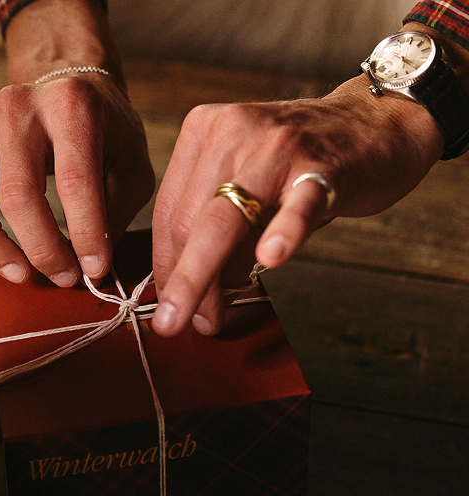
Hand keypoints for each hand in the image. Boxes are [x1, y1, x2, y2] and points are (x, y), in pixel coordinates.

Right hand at [0, 72, 153, 286]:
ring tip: (19, 275)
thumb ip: (115, 211)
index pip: (74, 182)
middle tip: (63, 277)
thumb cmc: (107, 133)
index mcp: (69, 108)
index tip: (94, 270)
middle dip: (42, 248)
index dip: (85, 235)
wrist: (70, 86)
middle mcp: (17, 111)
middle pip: (17, 194)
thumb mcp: (132, 162)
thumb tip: (89, 269)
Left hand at [150, 76, 443, 336]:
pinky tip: (272, 257)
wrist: (376, 124)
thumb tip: (195, 299)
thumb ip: (219, 237)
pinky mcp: (323, 166)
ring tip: (207, 319)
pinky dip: (284, 231)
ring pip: (226, 220)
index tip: (167, 306)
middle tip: (176, 324)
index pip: (168, 212)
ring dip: (208, 276)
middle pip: (189, 220)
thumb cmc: (299, 165)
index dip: (164, 267)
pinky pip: (299, 204)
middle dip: (182, 282)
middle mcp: (232, 130)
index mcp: (203, 131)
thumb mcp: (246, 190)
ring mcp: (277, 146)